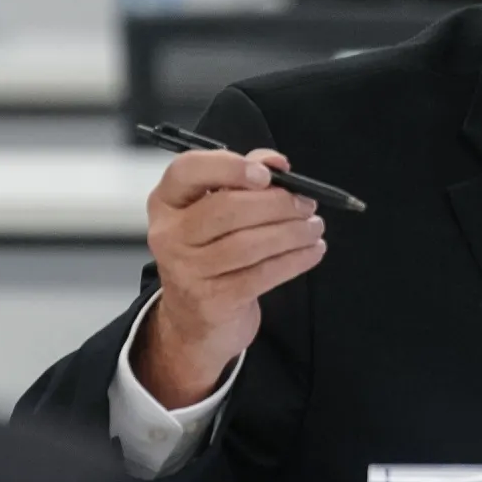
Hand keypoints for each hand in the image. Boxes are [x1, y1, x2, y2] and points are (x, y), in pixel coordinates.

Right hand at [132, 148, 325, 407]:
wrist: (195, 319)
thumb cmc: (212, 252)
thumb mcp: (217, 210)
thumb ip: (244, 176)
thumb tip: (276, 162)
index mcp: (167, 202)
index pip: (187, 170)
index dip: (229, 167)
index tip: (267, 174)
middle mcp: (169, 234)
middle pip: (226, 208)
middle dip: (277, 203)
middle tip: (306, 204)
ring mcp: (186, 270)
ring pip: (248, 244)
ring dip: (292, 233)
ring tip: (314, 227)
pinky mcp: (212, 300)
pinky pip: (262, 274)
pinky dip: (295, 260)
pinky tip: (313, 251)